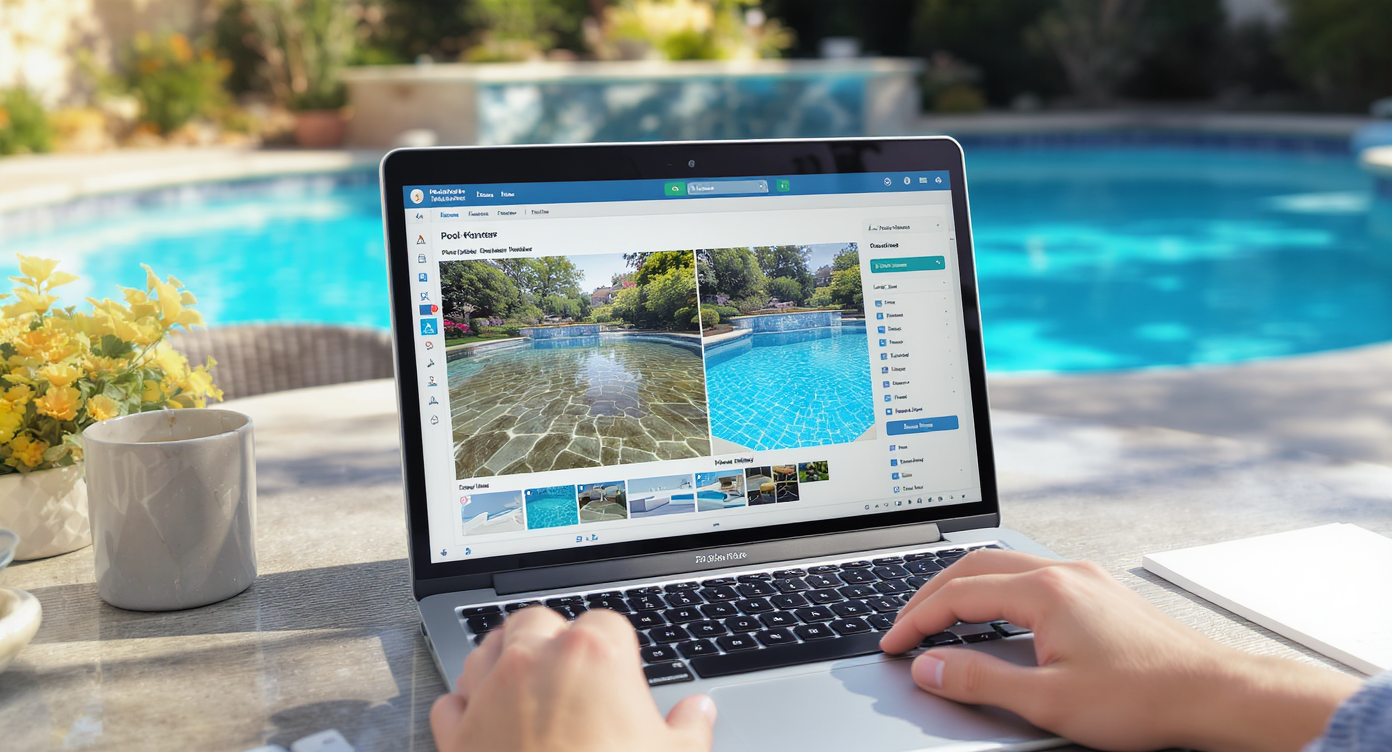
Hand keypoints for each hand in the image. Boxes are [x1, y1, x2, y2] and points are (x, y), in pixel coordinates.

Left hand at [431, 606, 716, 751]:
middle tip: (575, 676)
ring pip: (488, 651)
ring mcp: (489, 695)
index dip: (618, 649)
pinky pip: (452, 703)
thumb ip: (690, 728)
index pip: (608, 624)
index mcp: (593, 657)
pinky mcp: (456, 735)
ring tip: (529, 689)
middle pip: (538, 622)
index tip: (624, 674)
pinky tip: (486, 723)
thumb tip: (699, 713)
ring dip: (505, 662)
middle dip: (553, 640)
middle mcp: (533, 662)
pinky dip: (465, 707)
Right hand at [879, 550, 1360, 751]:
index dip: (917, 620)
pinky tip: (996, 614)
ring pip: (1005, 566)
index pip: (958, 595)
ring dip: (964, 587)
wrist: (1213, 693)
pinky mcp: (1099, 592)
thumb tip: (930, 668)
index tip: (894, 643)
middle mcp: (1062, 572)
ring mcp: (1084, 578)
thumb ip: (980, 681)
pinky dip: (996, 590)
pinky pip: (1032, 575)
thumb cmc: (1143, 697)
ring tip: (940, 616)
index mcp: (1044, 591)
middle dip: (931, 594)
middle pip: (975, 567)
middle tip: (906, 624)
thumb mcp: (1048, 699)